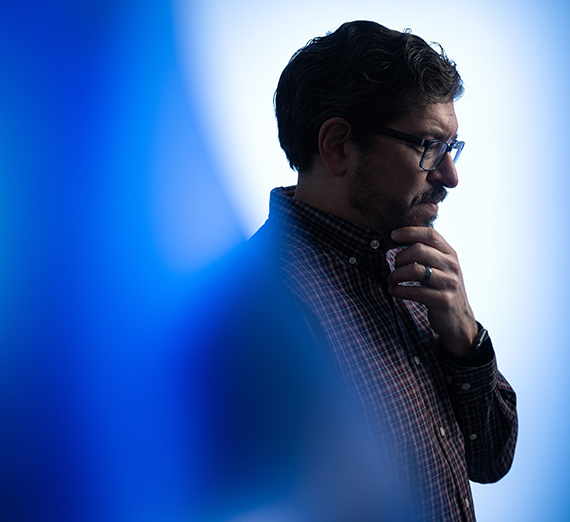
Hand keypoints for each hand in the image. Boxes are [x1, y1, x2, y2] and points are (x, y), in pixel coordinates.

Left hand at [386, 226, 477, 356]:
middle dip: (400, 257)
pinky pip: (414, 291)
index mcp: (451, 254)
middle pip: (419, 250)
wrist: (459, 319)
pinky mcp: (442, 300)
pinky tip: (394, 290)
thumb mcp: (442, 268)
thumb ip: (429, 253)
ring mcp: (449, 283)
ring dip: (396, 275)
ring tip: (391, 279)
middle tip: (394, 266)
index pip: (430, 234)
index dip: (410, 232)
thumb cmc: (444, 290)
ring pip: (414, 270)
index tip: (393, 235)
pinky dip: (399, 290)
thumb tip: (403, 238)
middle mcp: (452, 266)